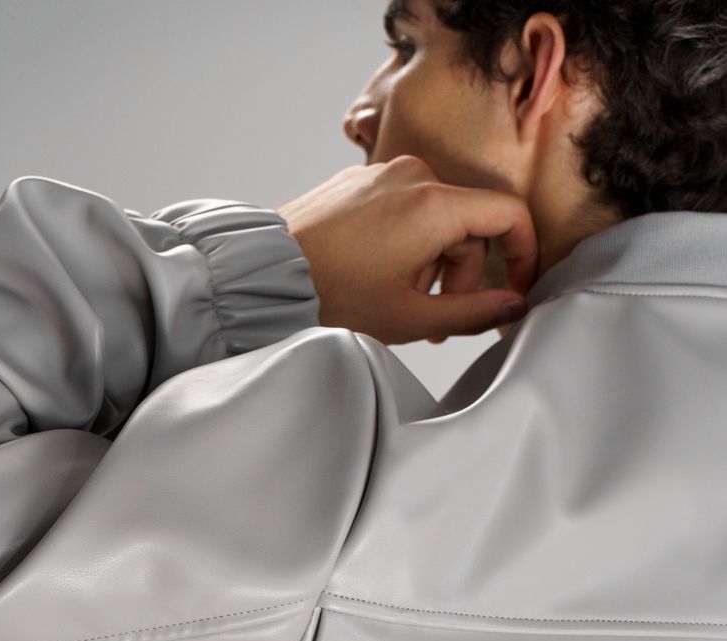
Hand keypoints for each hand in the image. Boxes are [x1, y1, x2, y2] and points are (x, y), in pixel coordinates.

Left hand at [275, 155, 537, 346]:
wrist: (264, 276)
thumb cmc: (331, 297)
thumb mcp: (411, 318)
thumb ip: (474, 313)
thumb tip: (513, 306)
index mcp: (434, 205)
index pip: (508, 214)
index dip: (524, 254)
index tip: (516, 288)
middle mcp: (412, 176)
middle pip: (469, 223)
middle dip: (463, 274)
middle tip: (437, 317)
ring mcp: (382, 174)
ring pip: (436, 217)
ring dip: (433, 263)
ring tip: (402, 301)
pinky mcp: (359, 181)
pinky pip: (404, 208)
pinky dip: (408, 243)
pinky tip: (381, 277)